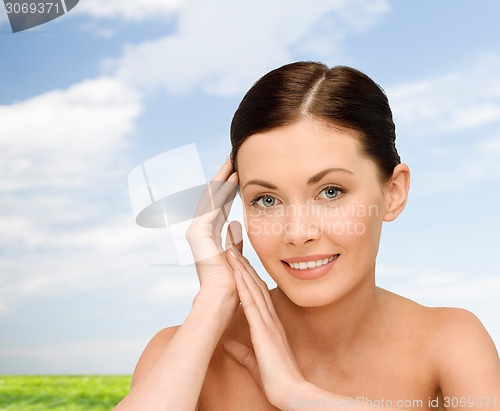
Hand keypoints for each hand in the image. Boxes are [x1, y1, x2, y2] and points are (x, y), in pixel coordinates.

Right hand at [186, 157, 241, 302]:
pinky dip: (222, 191)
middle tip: (233, 161)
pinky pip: (212, 205)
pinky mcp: (198, 232)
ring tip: (233, 161)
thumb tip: (236, 224)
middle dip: (223, 179)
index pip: (218, 207)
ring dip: (222, 179)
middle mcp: (199, 231)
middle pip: (212, 198)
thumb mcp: (235, 256)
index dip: (228, 191)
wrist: (222, 298)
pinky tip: (232, 178)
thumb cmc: (231, 284)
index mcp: (208, 237)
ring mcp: (196, 230)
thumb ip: (234, 241)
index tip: (238, 176)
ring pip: (210, 197)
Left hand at [224, 248, 305, 407]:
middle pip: (255, 286)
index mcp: (269, 325)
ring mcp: (268, 323)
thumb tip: (227, 343)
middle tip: (233, 248)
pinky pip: (251, 304)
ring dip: (241, 270)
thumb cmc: (277, 380)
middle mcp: (270, 319)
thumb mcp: (254, 362)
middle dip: (243, 266)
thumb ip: (242, 351)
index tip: (238, 264)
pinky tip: (236, 274)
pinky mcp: (263, 331)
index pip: (257, 295)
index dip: (247, 278)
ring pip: (253, 289)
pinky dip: (243, 287)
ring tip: (231, 252)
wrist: (291, 393)